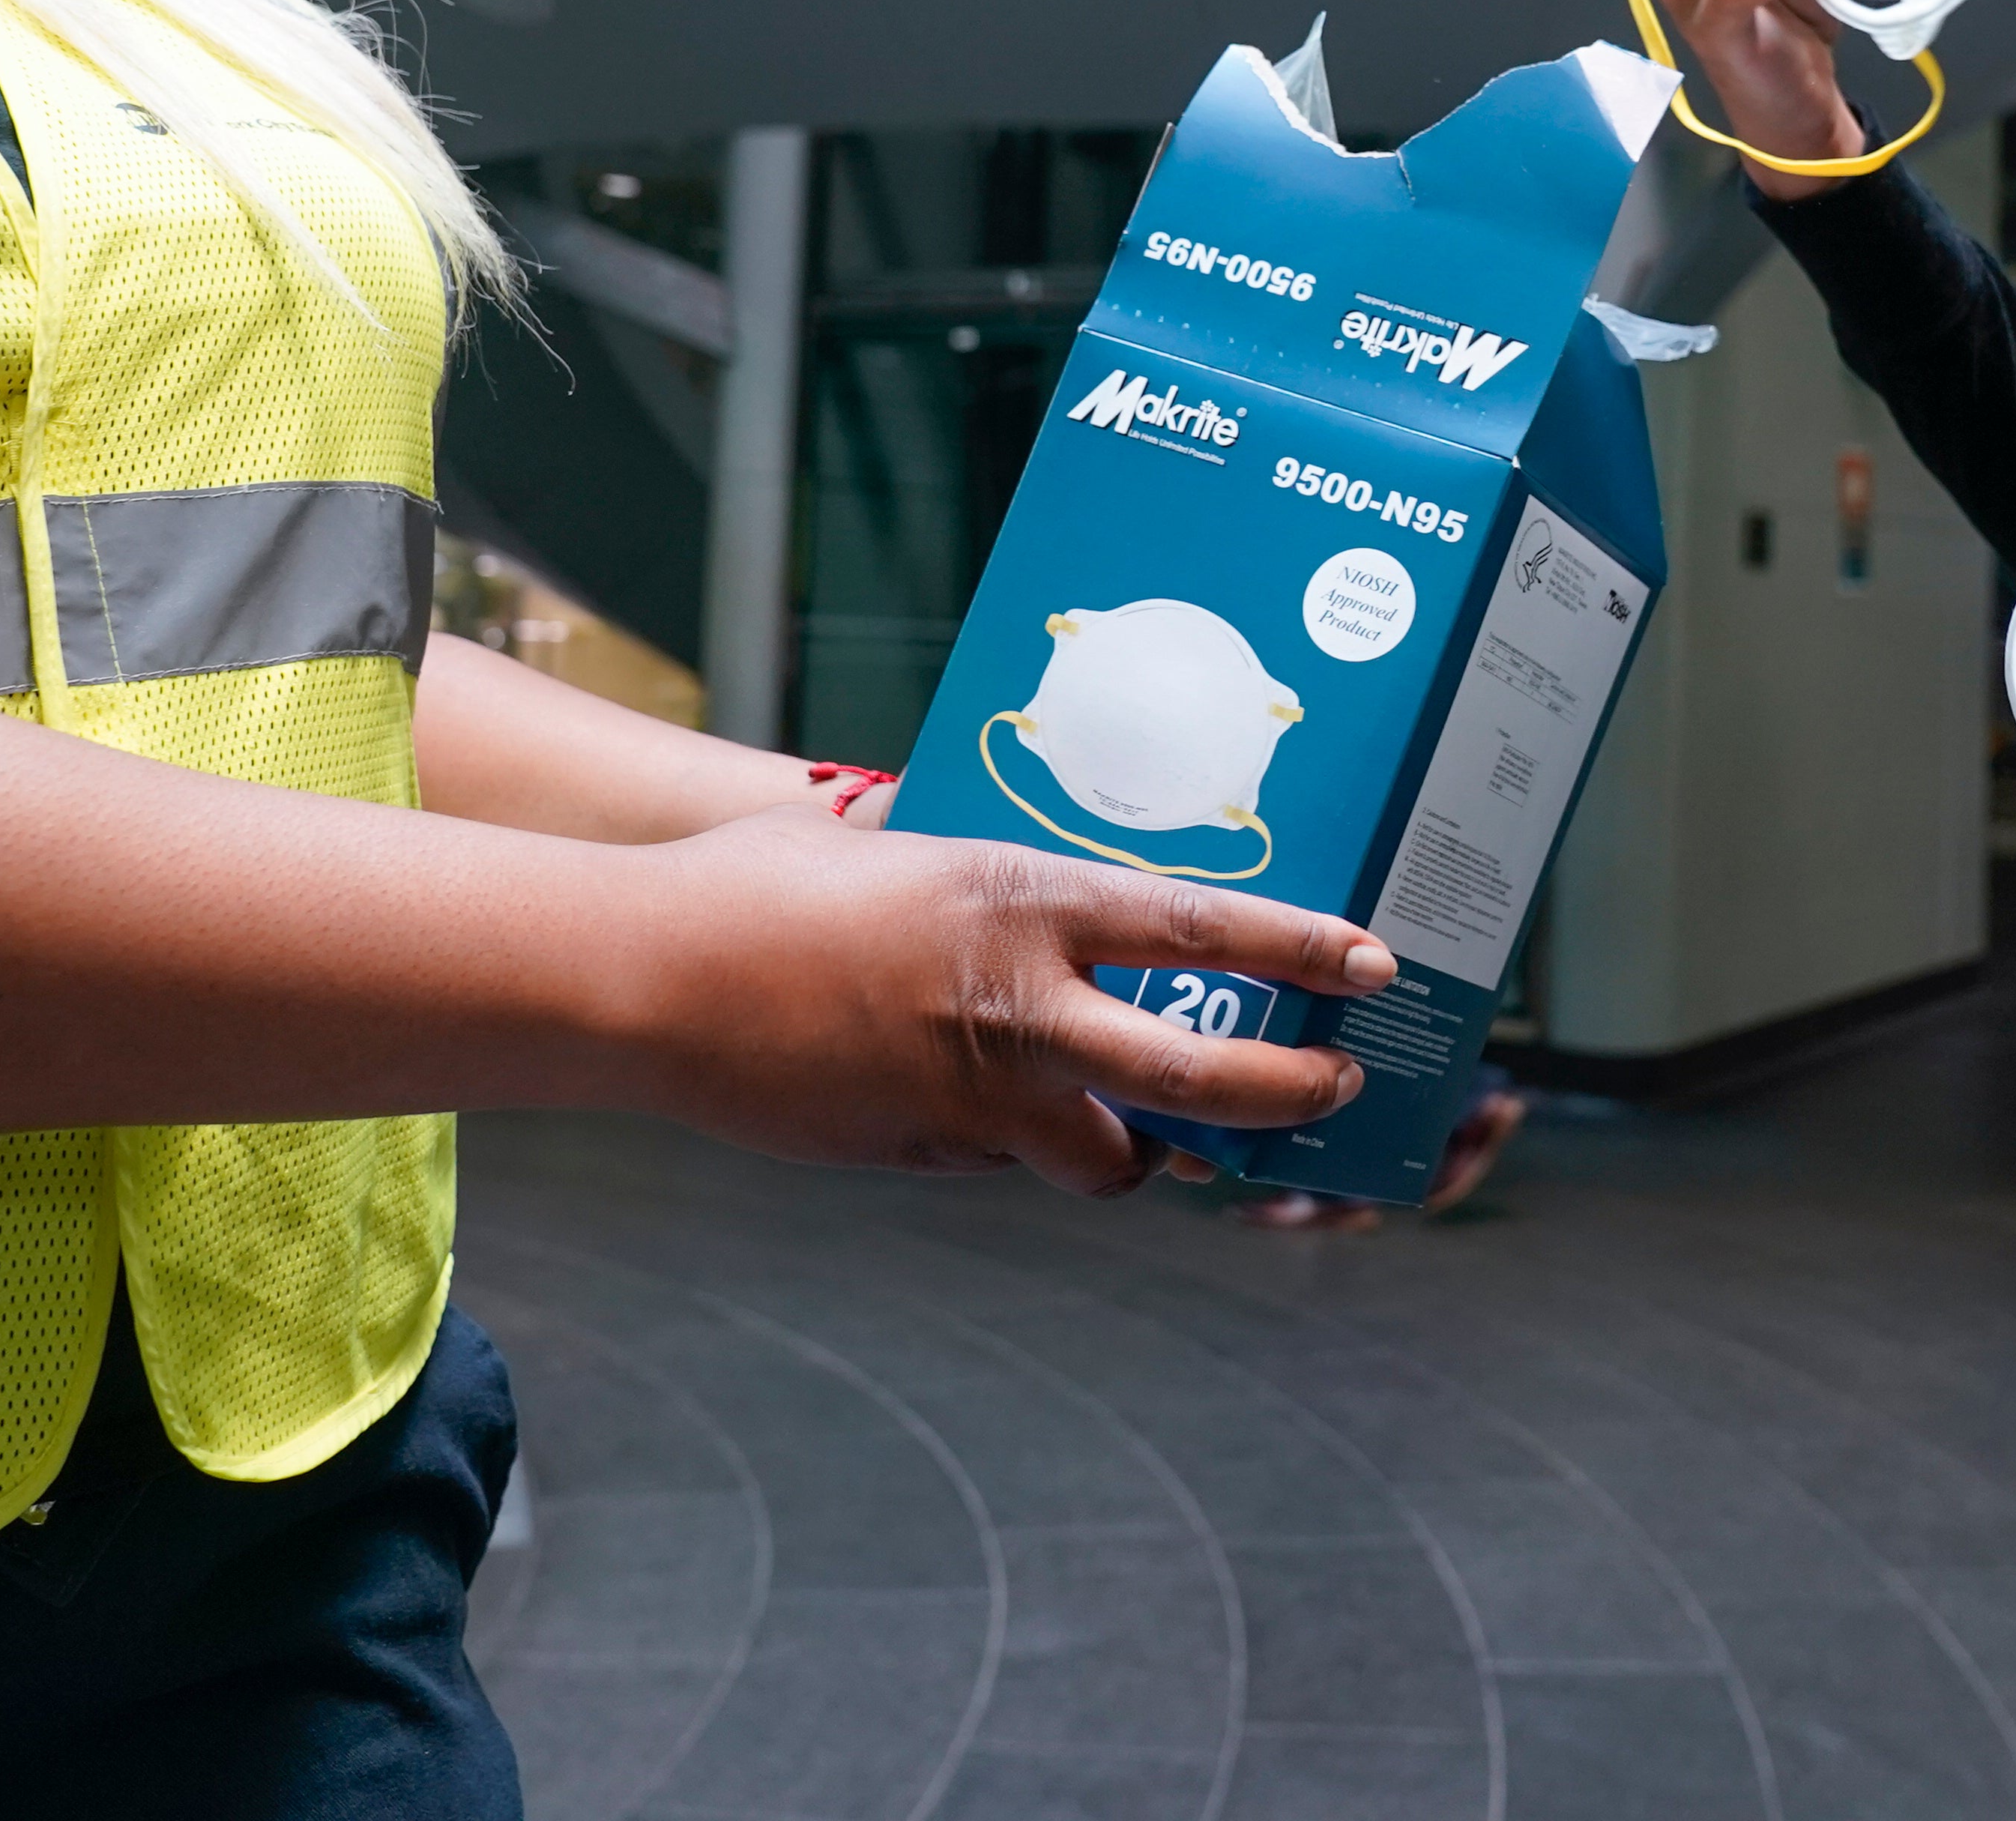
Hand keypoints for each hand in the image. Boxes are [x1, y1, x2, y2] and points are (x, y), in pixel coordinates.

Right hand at [622, 813, 1394, 1194]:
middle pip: (1200, 1081)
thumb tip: (1033, 886)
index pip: (1200, 927)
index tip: (1371, 966)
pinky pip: (1007, 1164)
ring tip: (1154, 1132)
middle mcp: (1018, 1008)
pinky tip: (991, 1113)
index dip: (1298, 950)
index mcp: (1020, 906)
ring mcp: (972, 1098)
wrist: (643, 980)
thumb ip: (985, 884)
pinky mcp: (920, 1156)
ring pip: (1109, 1157)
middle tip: (1332, 1088)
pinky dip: (1021, 1147)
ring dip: (1139, 1149)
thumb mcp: (900, 851)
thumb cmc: (757, 888)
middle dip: (1286, 1094)